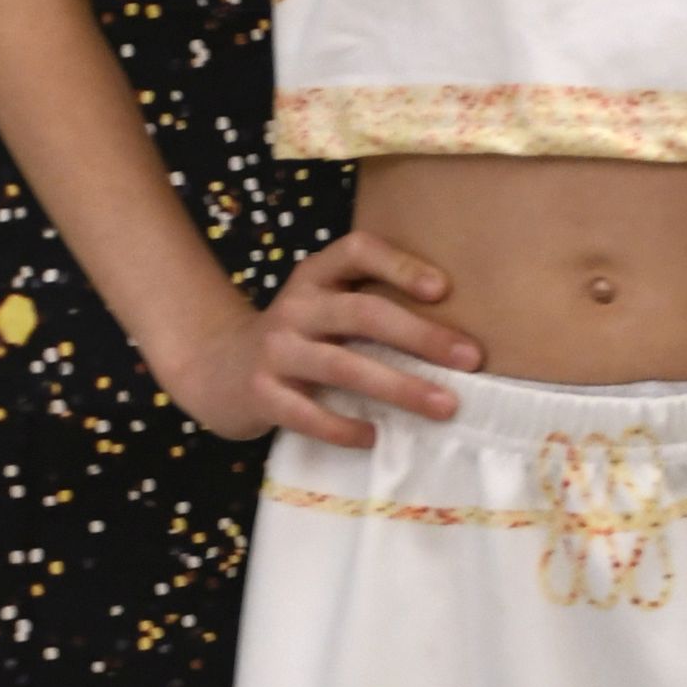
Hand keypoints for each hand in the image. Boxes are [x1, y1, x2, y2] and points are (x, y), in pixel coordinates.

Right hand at [160, 227, 481, 446]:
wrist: (216, 369)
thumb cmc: (297, 339)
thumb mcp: (324, 307)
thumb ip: (369, 309)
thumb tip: (455, 338)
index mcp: (316, 277)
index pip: (357, 250)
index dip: (399, 264)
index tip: (443, 289)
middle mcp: (296, 306)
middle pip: (362, 312)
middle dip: (420, 335)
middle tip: (470, 358)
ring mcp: (275, 350)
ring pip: (343, 366)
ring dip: (399, 387)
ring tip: (444, 405)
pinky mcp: (261, 393)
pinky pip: (306, 413)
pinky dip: (343, 427)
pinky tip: (375, 436)